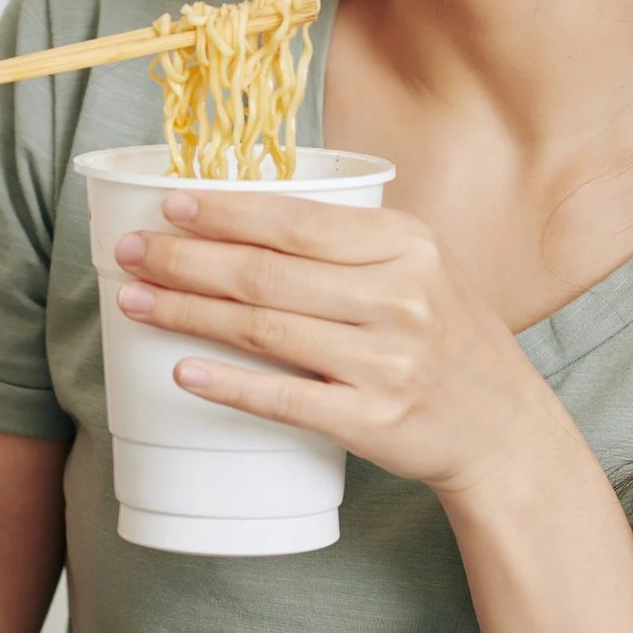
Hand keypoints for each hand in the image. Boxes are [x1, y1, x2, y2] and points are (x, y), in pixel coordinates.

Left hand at [111, 189, 551, 498]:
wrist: (503, 428)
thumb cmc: (446, 336)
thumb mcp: (420, 266)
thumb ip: (350, 240)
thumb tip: (241, 212)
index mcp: (408, 246)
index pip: (297, 221)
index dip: (225, 212)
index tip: (169, 204)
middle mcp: (400, 299)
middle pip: (267, 274)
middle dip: (185, 260)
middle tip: (130, 252)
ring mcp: (387, 364)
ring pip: (264, 330)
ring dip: (188, 314)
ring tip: (134, 302)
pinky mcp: (373, 422)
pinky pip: (285, 399)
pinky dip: (228, 384)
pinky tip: (182, 370)